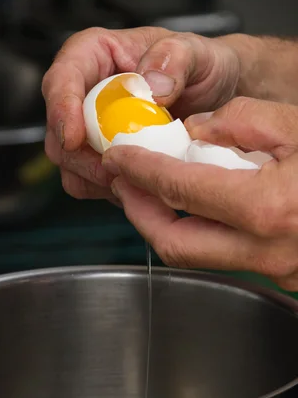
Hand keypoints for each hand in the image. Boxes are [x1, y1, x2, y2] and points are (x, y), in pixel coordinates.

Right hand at [42, 27, 239, 200]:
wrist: (218, 97)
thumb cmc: (202, 67)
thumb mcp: (197, 52)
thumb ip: (175, 58)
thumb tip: (150, 85)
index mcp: (94, 55)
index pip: (61, 79)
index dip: (61, 109)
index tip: (74, 137)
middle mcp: (83, 94)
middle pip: (58, 131)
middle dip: (82, 157)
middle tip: (119, 168)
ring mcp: (88, 130)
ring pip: (69, 164)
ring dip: (97, 177)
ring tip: (137, 174)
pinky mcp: (99, 158)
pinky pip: (89, 183)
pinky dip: (110, 187)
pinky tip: (139, 181)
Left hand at [102, 97, 297, 290]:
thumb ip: (242, 121)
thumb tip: (198, 130)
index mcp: (265, 208)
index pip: (178, 189)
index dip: (139, 170)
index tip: (117, 158)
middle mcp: (265, 251)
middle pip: (174, 243)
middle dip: (138, 213)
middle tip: (123, 185)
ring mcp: (277, 270)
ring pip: (200, 256)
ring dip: (169, 225)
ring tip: (156, 193)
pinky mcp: (286, 276)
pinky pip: (230, 256)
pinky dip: (205, 231)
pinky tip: (206, 207)